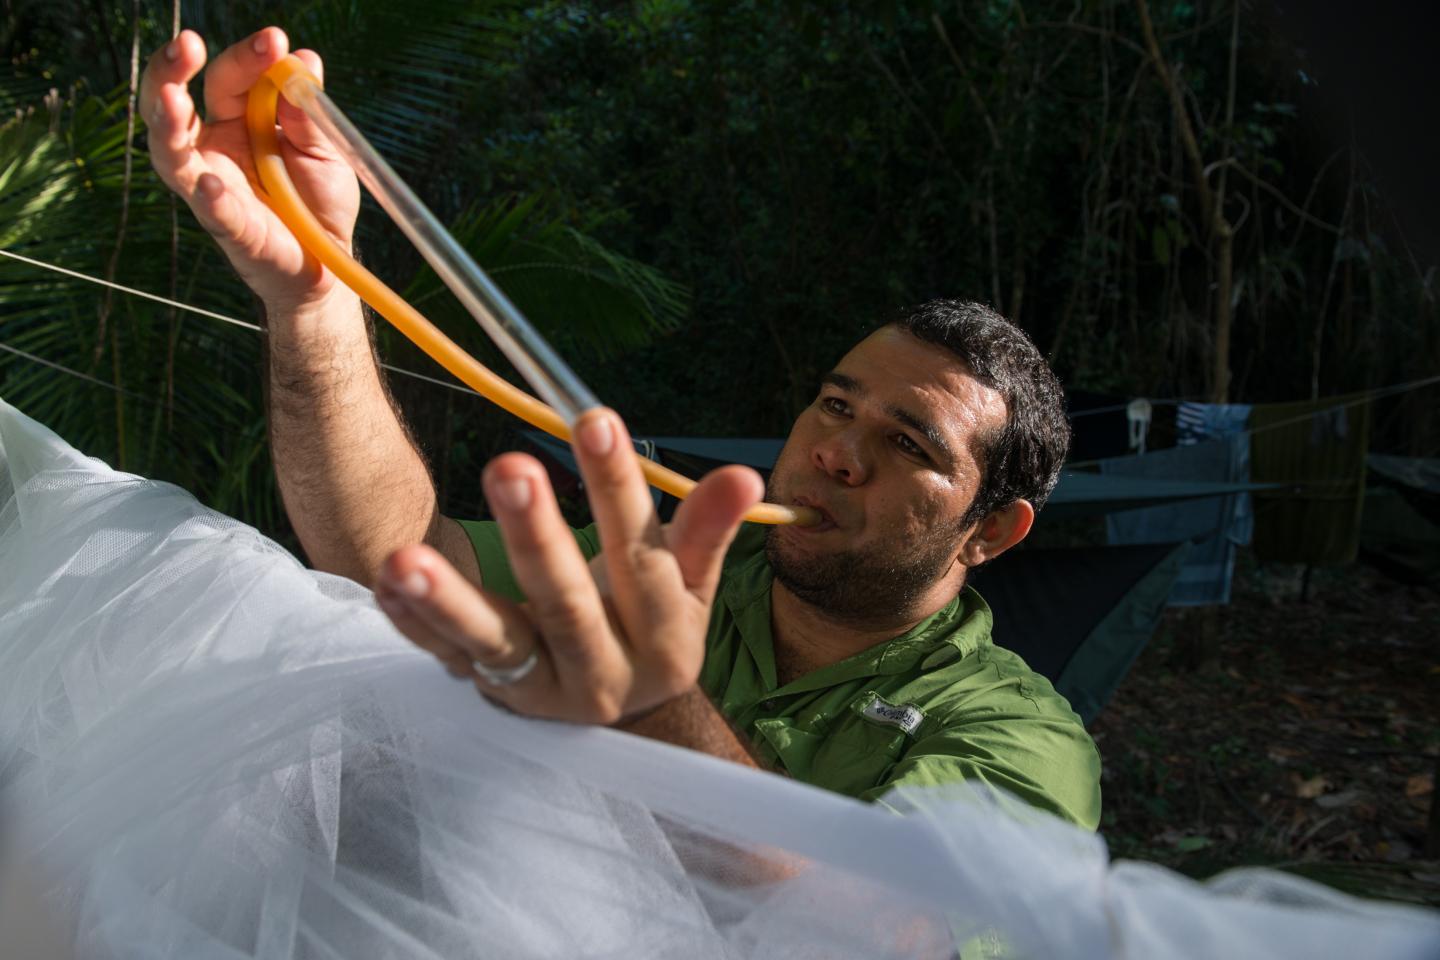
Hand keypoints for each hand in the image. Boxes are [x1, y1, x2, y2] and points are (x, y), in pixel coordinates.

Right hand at [141, 27, 359, 313]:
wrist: (330, 261)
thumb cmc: (320, 201)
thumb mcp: (324, 149)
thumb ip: (309, 111)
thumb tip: (303, 59)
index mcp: (237, 121)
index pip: (228, 78)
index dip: (246, 57)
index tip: (273, 40)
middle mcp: (212, 149)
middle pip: (173, 102)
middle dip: (173, 69)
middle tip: (187, 43)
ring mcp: (211, 187)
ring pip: (170, 152)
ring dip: (167, 123)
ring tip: (173, 98)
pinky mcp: (227, 226)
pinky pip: (211, 210)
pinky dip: (208, 196)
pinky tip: (211, 184)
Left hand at [374, 408, 763, 723]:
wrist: (618, 714)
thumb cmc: (652, 626)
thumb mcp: (689, 586)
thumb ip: (706, 529)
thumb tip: (746, 474)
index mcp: (665, 640)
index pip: (642, 557)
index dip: (619, 488)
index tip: (594, 419)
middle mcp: (604, 675)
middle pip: (566, 603)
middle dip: (536, 536)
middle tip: (507, 467)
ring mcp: (541, 692)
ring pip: (495, 643)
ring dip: (449, 600)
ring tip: (406, 559)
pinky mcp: (490, 696)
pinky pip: (445, 657)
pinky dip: (412, 621)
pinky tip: (384, 581)